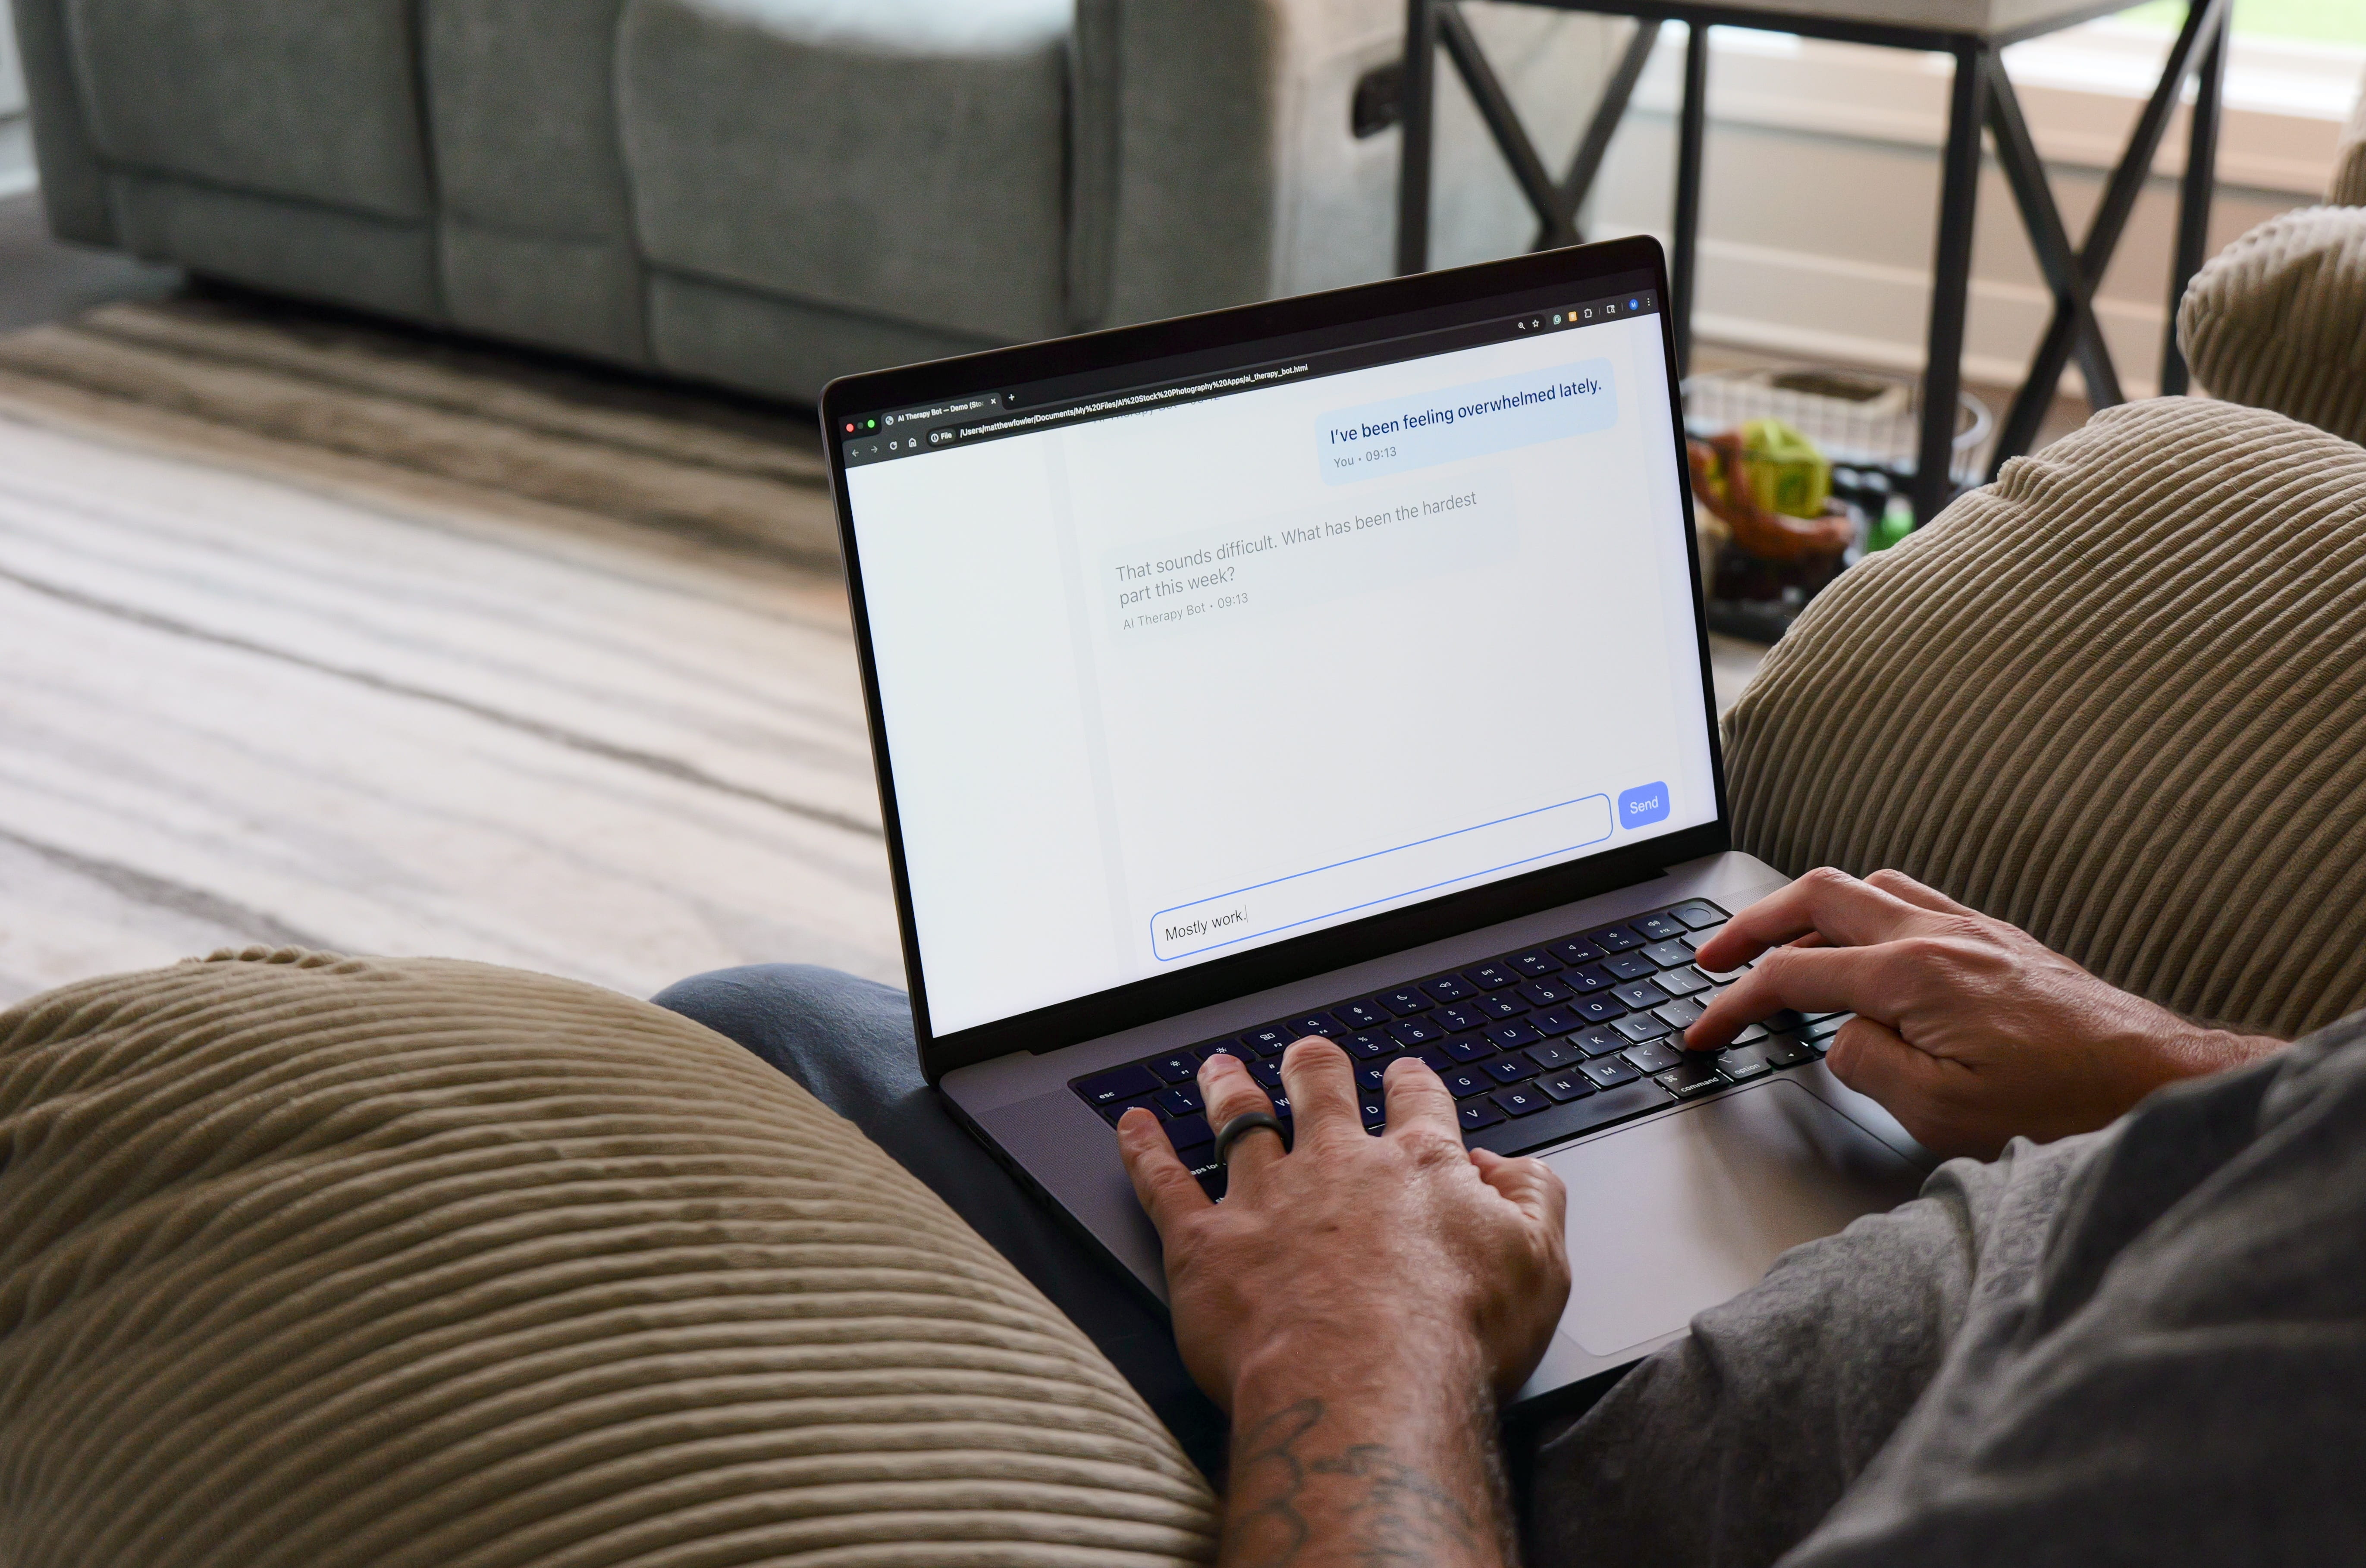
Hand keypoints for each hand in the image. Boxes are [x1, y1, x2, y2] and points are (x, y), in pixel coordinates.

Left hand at [1117, 1042, 1567, 1567]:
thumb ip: (1534, 1200)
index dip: (1412, 1083)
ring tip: (1221, 1069)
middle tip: (1308, 1056)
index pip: (1417, 1104)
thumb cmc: (1455, 1338)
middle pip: (1321, 1090)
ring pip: (1240, 1121)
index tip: (1404, 1075)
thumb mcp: (1540, 1265)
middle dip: (1314, 1066)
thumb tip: (1509, 1169)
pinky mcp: (1205, 1244)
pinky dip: (1143, 1149)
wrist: (1368, 1386)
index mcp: (1418, 1167)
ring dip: (1229, 1089)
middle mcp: (1337, 1166)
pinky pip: (1163, 1182)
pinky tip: (1131, 1126)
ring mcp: (1266, 1199)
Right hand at [1685, 867, 2282, 1158]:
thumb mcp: (1941, 1111)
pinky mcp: (1998, 940)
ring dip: (1806, 909)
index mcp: (1910, 976)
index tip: (1703, 1030)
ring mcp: (1969, 930)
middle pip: (1816, 898)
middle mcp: (1935, 936)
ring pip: (1865, 887)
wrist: (2156, 1081)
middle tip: (1713, 957)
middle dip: (1751, 923)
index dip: (1734, 1002)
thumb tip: (1838, 1039)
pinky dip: (1863, 910)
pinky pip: (1910, 898)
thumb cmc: (2061, 1104)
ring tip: (1778, 941)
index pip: (1792, 976)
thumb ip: (1867, 1065)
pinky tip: (1865, 942)